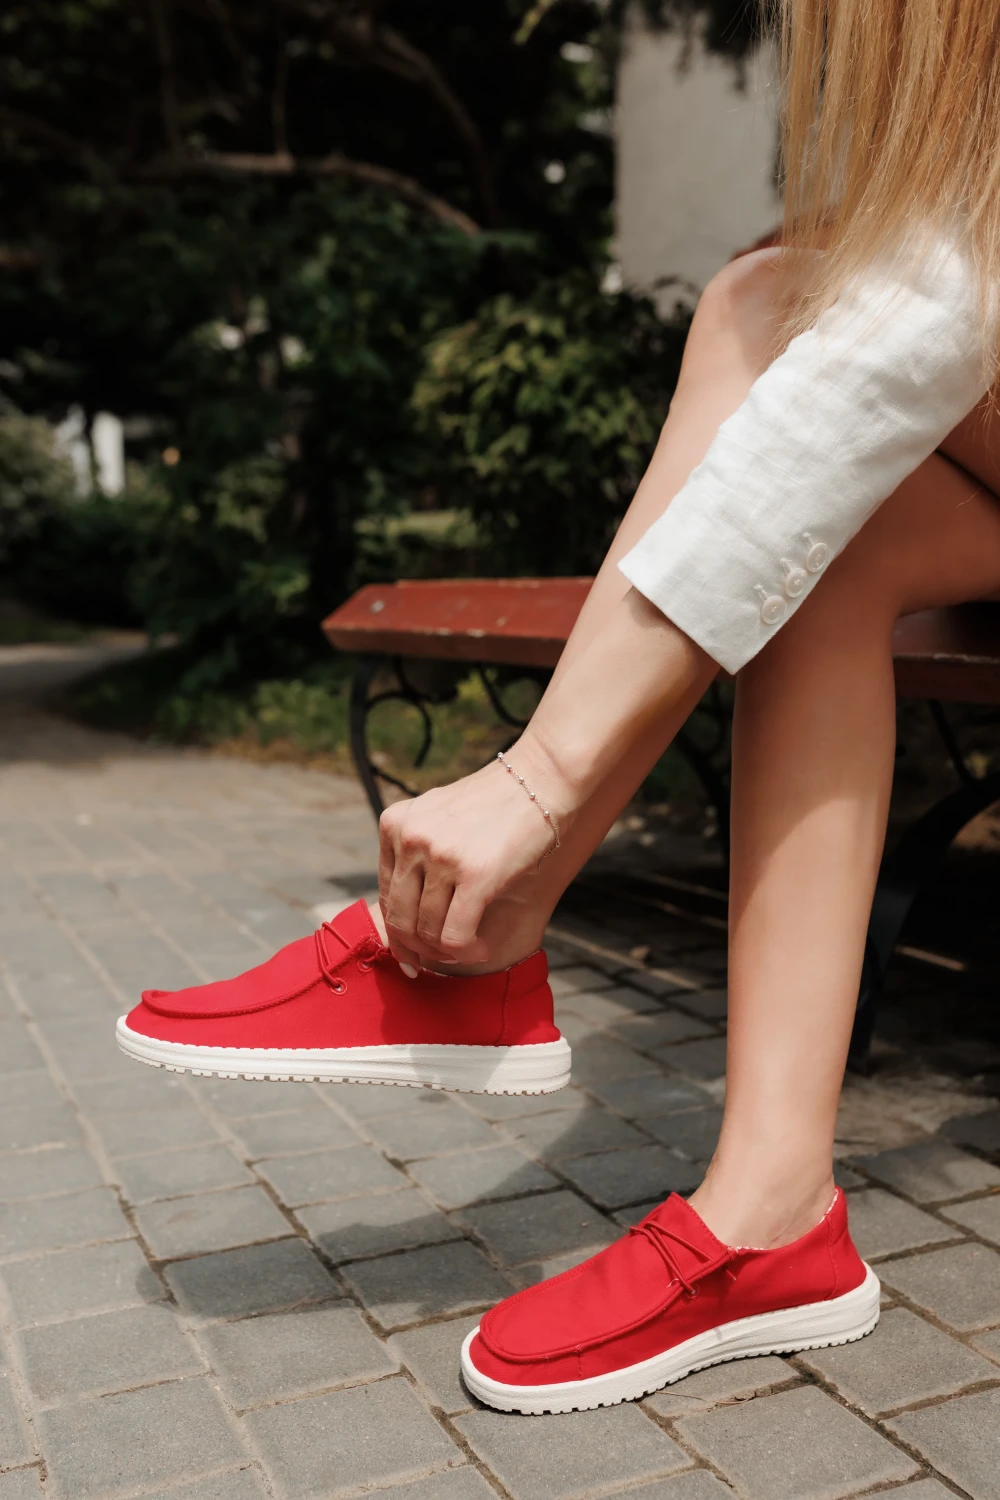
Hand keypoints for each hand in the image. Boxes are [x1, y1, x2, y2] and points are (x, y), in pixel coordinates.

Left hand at [378, 747, 566, 972]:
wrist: (541, 779)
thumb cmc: (497, 804)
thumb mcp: (440, 818)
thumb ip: (418, 854)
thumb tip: (405, 918)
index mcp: (395, 824)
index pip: (385, 895)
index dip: (398, 933)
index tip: (414, 954)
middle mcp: (410, 838)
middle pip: (400, 918)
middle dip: (420, 949)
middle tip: (443, 958)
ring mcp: (440, 855)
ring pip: (427, 931)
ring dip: (448, 953)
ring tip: (471, 948)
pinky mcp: (475, 874)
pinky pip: (455, 936)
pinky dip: (466, 951)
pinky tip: (481, 947)